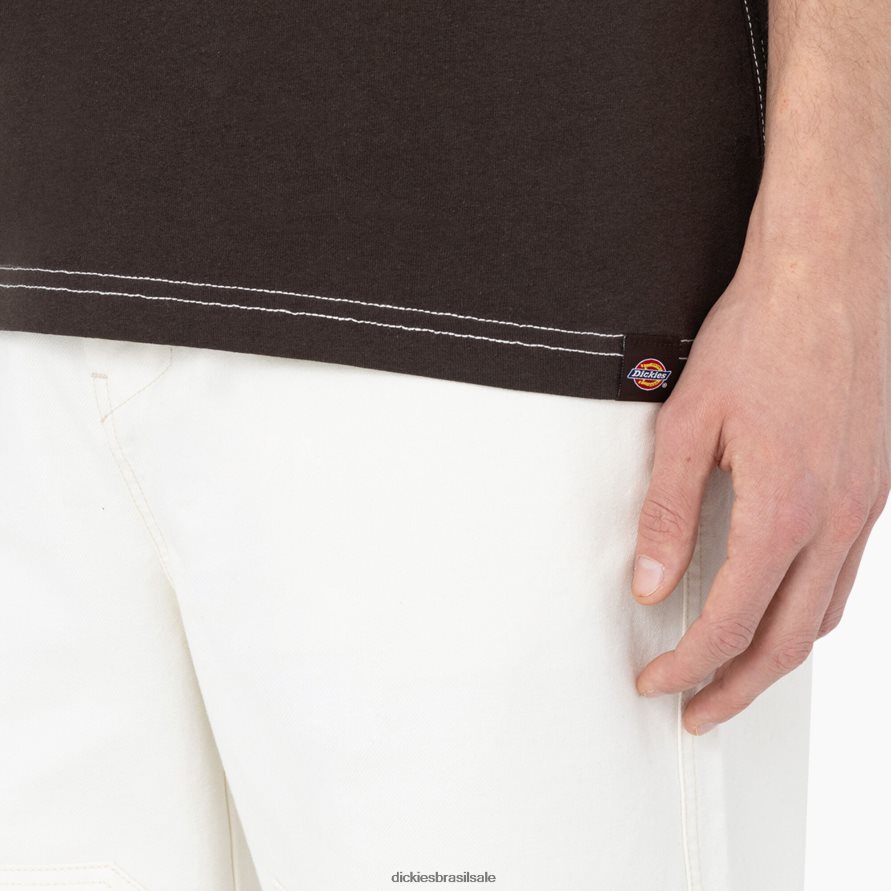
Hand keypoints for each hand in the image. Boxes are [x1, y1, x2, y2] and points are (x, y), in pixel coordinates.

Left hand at [632, 206, 890, 734]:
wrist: (831, 274)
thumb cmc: (764, 334)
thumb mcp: (689, 424)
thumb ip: (668, 512)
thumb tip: (650, 581)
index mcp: (785, 509)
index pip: (729, 622)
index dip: (688, 665)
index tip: (658, 680)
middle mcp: (836, 519)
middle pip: (786, 642)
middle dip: (737, 689)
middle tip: (698, 713)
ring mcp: (865, 506)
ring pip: (823, 615)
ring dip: (776, 657)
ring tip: (736, 676)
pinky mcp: (874, 486)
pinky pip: (846, 575)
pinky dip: (808, 611)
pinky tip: (783, 607)